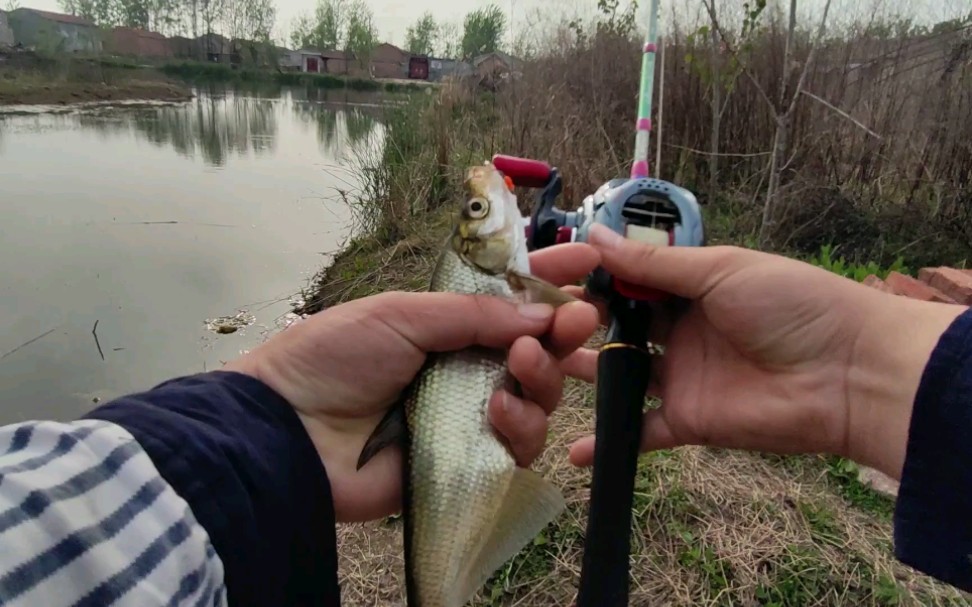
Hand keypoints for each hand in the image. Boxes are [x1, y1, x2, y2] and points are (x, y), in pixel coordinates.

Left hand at [224, 244, 600, 522]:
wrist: (289, 432)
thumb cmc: (334, 358)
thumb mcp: (402, 314)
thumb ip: (474, 314)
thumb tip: (543, 314)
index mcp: (446, 324)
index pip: (510, 299)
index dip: (549, 281)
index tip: (588, 262)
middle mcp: (465, 367)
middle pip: (538, 350)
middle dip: (564, 331)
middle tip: (577, 320)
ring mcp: (469, 415)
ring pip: (539, 398)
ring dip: (543, 377)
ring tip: (521, 364)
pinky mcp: (469, 461)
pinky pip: (519, 446)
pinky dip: (520, 425)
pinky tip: (497, 411)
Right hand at [564, 225, 964, 479]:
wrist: (848, 373)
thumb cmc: (791, 304)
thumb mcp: (720, 270)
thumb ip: (652, 265)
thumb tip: (592, 235)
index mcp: (691, 287)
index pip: (628, 280)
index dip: (589, 275)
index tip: (544, 271)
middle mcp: (681, 331)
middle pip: (618, 327)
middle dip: (577, 322)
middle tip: (530, 321)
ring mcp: (681, 377)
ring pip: (620, 376)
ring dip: (582, 373)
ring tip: (534, 368)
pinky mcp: (688, 421)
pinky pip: (639, 432)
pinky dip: (608, 444)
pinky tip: (570, 449)